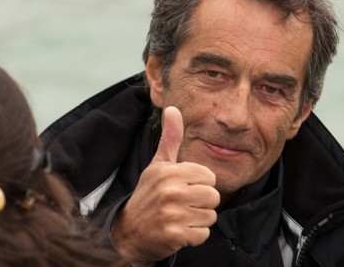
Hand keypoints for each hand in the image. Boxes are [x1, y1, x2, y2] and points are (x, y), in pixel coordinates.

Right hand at [111, 106, 219, 263]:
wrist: (129, 232)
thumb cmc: (149, 195)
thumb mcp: (158, 164)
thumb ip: (170, 138)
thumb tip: (173, 108)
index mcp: (170, 172)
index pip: (210, 177)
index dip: (200, 184)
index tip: (184, 188)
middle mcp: (171, 191)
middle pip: (214, 197)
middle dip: (202, 203)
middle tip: (183, 205)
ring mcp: (172, 214)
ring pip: (210, 216)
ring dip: (198, 220)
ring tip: (180, 217)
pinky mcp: (174, 235)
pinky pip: (203, 234)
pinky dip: (194, 236)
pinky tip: (178, 230)